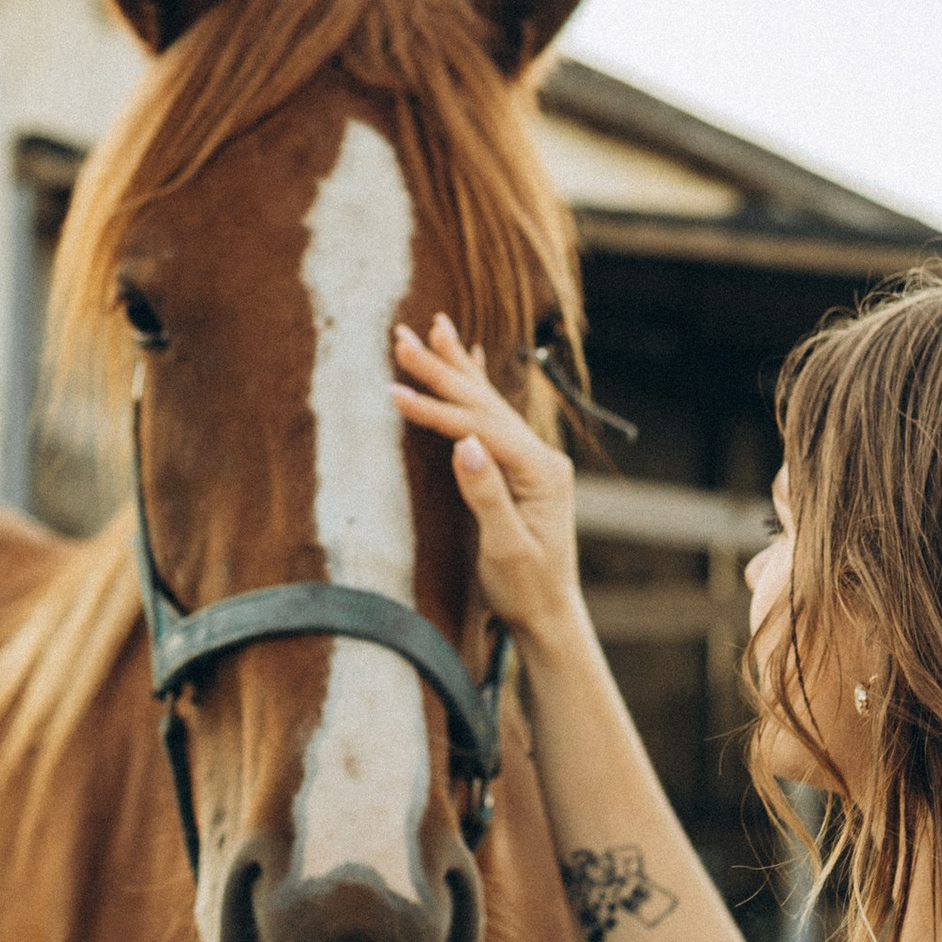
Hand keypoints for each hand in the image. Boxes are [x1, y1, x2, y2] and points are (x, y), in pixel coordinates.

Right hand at [392, 315, 590, 654]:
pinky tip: (472, 357)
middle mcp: (542, 456)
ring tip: (435, 327)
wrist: (549, 615)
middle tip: (402, 337)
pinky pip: (494, 417)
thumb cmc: (527, 589)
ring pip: (488, 403)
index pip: (479, 428)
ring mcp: (534, 459)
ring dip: (457, 366)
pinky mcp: (522, 468)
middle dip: (442, 369)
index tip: (393, 391)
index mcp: (542, 472)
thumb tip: (465, 445)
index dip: (435, 408)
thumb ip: (487, 496)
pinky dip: (477, 386)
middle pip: (484, 404)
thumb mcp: (506, 549)